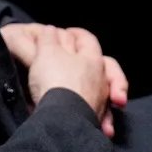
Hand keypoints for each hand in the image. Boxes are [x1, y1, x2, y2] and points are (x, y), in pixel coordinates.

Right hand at [5, 23, 128, 137]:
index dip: (77, 34)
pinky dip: (95, 115)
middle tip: (84, 64)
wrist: (62, 119)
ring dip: (95, 92)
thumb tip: (51, 30)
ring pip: (101, 92)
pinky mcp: (96, 121)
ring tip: (82, 93)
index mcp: (92, 59)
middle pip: (105, 66)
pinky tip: (86, 118)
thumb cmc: (56, 80)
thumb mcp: (46, 52)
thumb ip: (49, 39)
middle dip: (92, 60)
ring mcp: (100, 101)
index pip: (88, 40)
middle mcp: (101, 79)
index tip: (68, 33)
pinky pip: (97, 114)